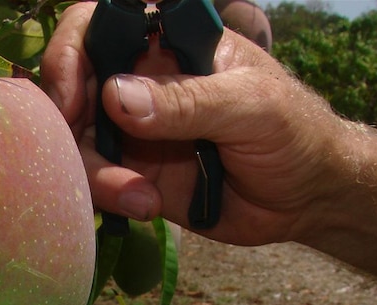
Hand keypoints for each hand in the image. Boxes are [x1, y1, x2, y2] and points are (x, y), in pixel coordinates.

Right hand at [40, 2, 376, 303]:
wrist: (306, 197)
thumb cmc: (293, 131)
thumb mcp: (250, 106)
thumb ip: (188, 100)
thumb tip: (116, 96)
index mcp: (166, 43)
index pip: (97, 25)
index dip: (70, 52)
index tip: (70, 95)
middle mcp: (138, 81)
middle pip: (71, 87)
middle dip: (70, 126)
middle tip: (95, 159)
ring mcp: (130, 130)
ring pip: (76, 141)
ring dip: (97, 173)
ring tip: (141, 198)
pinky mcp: (131, 173)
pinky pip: (95, 181)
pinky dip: (109, 197)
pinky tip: (146, 207)